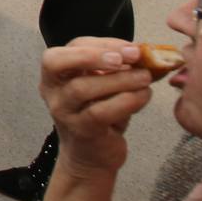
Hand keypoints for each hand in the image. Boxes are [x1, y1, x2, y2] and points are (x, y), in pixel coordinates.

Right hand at [39, 39, 151, 177]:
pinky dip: (127, 101)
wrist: (92, 157)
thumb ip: (118, 69)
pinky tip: (144, 96)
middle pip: (57, 62)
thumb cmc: (99, 115)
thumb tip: (150, 54)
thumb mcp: (104, 86)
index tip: (132, 47)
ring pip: (82, 88)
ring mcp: (62, 111)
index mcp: (56, 73)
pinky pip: (100, 112)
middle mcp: (51, 90)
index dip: (101, 43)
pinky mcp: (80, 130)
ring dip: (119, 79)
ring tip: (145, 78)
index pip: (70, 47)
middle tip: (129, 57)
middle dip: (94, 55)